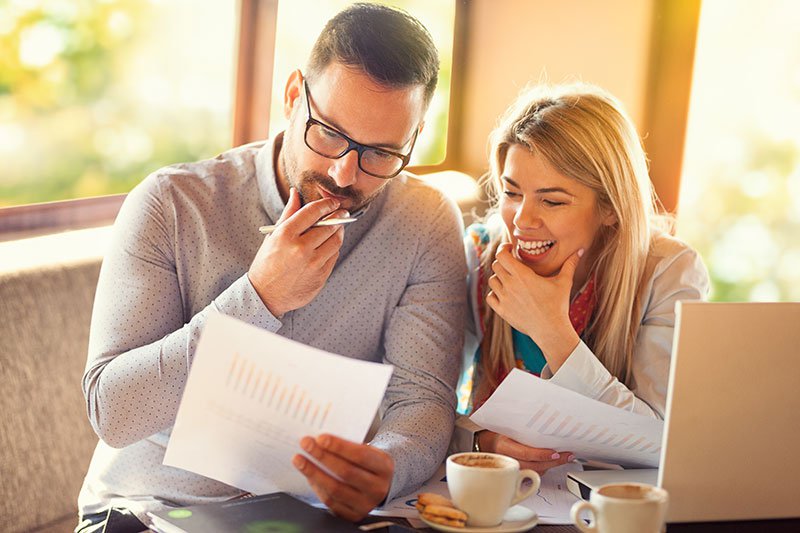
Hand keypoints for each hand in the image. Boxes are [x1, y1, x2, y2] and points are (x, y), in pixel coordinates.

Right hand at [248, 188, 347, 316]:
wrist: (265, 295)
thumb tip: (295, 193)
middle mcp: (301, 249)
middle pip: (329, 226)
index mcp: (286, 235)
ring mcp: (312, 264)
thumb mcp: (273, 236)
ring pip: (336, 241)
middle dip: (338, 216)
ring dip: (339, 231)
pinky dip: (334, 248)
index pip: (313, 212)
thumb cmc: (267, 263)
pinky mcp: (320, 276)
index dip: (326, 204)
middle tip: (341, 212)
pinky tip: (328, 245)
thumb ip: (288, 213)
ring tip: (336, 227)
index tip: (333, 202)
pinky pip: (334, 256)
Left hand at [293, 434, 393, 521]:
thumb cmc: (369, 463)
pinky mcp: (353, 515)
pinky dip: (317, 487)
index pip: (360, 455)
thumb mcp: (369, 450)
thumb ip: (350, 446)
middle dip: (322, 457)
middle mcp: (377, 488)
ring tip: (300, 460)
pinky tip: (309, 476)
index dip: (339, 446)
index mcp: (384, 467)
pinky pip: (331, 502)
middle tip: (306, 444)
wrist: (381, 484)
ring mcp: (366, 504)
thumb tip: (321, 440)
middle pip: (346, 473)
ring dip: (314, 473)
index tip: (320, 438)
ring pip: (335, 489)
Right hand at [478, 430, 572, 474]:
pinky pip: (535, 474)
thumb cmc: (502, 434)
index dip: (542, 454)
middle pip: (535, 466)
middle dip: (553, 462)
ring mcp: (514, 469)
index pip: (526, 453)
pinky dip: (546, 468)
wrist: (492, 445)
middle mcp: (509, 460)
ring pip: (537, 472)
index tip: (555, 453)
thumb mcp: (509, 427)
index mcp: (505, 446)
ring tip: (565, 457)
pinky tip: (554, 461)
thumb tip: (546, 421)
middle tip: (567, 455)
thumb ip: (522, 427)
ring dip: (552, 465)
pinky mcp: (519, 475)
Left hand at [487, 243, 582, 369]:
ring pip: (492, 281)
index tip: (509, 248)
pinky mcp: (502, 311)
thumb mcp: (564, 282)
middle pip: (496, 266)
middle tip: (511, 264)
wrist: (551, 330)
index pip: (502, 255)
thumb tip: (581, 250)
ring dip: (499, 277)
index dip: (503, 248)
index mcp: (523, 275)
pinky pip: (490, 297)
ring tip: (509, 278)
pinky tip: (504, 293)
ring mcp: (505, 299)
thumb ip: (570, 264)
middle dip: (503, 262)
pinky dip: (494, 293)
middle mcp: (510, 285)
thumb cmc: (558, 305)